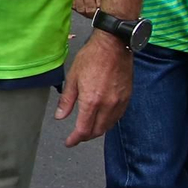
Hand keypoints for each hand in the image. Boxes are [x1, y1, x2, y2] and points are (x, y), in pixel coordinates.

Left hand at [56, 31, 132, 146]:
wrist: (114, 45)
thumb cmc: (92, 57)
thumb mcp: (73, 78)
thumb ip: (67, 100)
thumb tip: (60, 116)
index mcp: (92, 101)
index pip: (84, 129)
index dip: (75, 139)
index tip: (69, 142)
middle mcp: (108, 105)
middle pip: (97, 131)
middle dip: (86, 136)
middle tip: (77, 136)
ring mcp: (120, 102)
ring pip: (109, 125)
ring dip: (98, 130)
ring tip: (88, 129)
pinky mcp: (127, 97)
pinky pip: (118, 116)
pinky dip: (109, 122)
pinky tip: (103, 119)